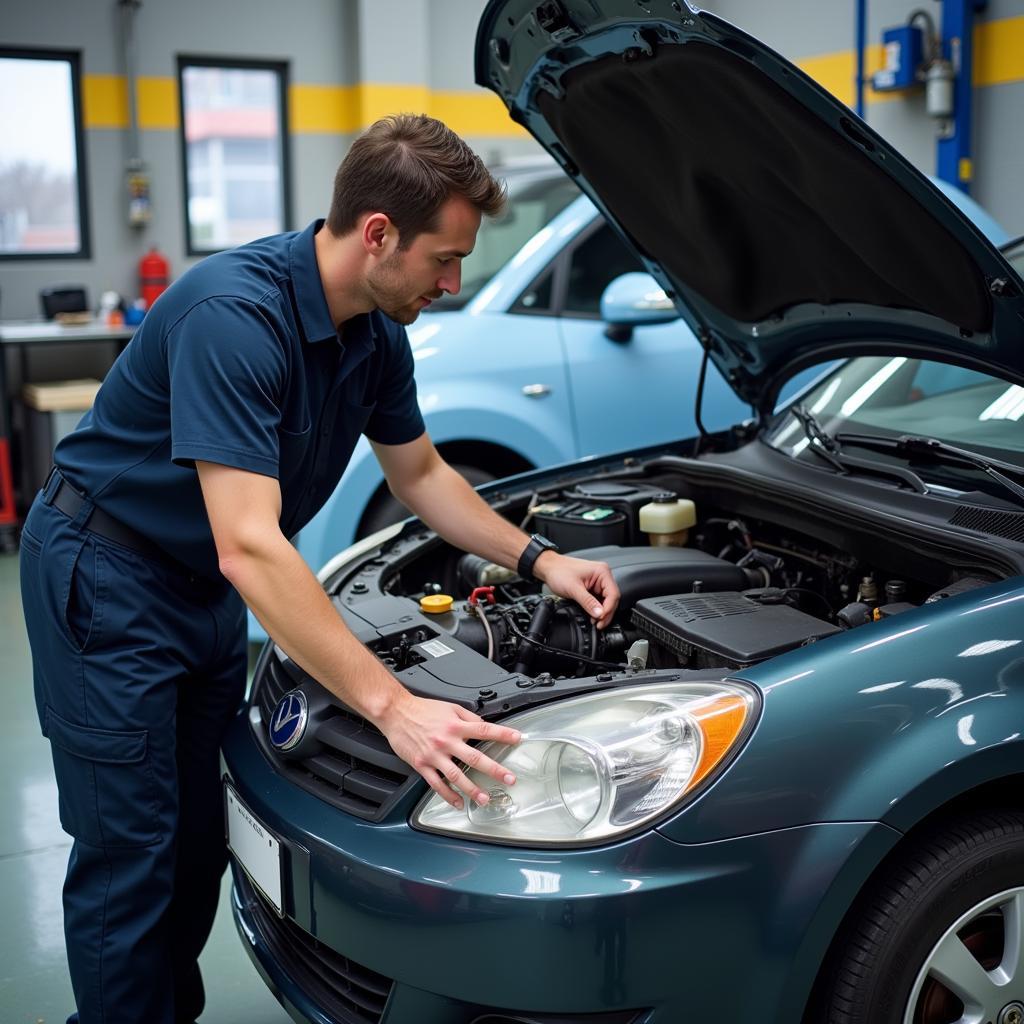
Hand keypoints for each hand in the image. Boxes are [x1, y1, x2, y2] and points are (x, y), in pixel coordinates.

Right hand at [376, 691, 521, 808]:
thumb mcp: (450, 707)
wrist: (396, 713)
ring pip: (456, 776)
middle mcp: (446, 741)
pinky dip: (448, 795)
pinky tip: (457, 802)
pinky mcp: (421, 765)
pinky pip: (436, 784)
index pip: (484, 730)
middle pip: (474, 757)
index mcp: (455, 725)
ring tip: (484, 798)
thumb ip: (468, 717)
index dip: (503, 734)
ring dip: (472, 789)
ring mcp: (434, 755)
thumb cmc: (422, 709)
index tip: (517, 739)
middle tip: (509, 779)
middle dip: (494, 769)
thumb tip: (483, 725)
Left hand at [534, 551, 619, 628]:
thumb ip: (587, 602)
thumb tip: (599, 614)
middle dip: (606, 613)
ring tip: (595, 622)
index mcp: (602, 572)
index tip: (601, 619)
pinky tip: (592, 616)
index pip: (613, 594)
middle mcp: (603, 576)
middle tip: (599, 624)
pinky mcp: (592, 588)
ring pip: (606, 601)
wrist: (549, 568)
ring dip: (602, 613)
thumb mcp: (573, 588)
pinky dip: (597, 610)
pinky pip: (599, 601)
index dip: (608, 609)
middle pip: (612, 599)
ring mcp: (598, 582)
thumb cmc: (559, 571)